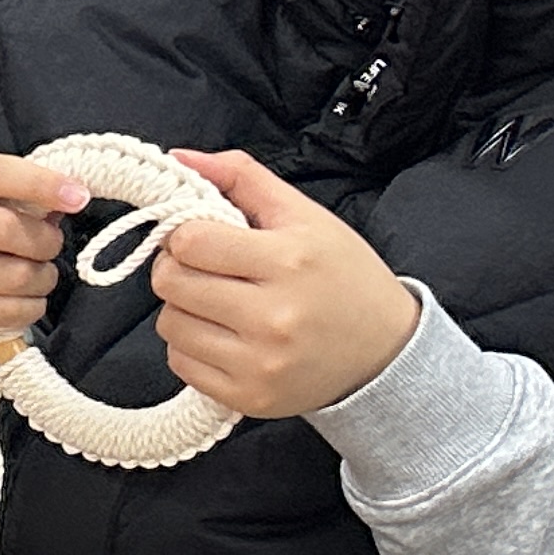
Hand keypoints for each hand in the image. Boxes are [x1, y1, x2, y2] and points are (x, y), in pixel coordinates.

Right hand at [0, 151, 87, 352]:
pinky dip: (28, 308)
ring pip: (12, 276)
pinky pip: (2, 311)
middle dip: (45, 242)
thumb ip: (23, 196)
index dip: (41, 183)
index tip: (79, 198)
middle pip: (6, 229)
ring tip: (38, 277)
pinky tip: (25, 302)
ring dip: (42, 279)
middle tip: (51, 248)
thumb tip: (71, 199)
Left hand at [148, 148, 421, 417]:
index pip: (190, 240)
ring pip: (169, 324)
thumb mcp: (305, 216)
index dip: (184, 234)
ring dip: (183, 308)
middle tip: (205, 268)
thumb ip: (242, 179)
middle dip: (177, 269)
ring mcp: (259, 362)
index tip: (202, 237)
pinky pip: (180, 363)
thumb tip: (177, 159)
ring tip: (220, 302)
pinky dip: (191, 346)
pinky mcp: (247, 396)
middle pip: (171, 283)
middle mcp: (274, 315)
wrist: (384, 352)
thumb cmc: (342, 276)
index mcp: (289, 259)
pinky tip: (226, 335)